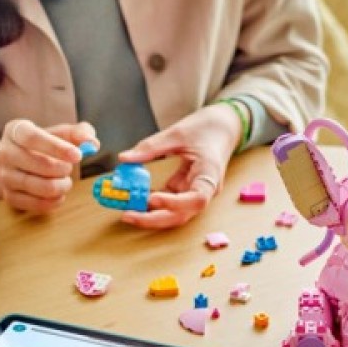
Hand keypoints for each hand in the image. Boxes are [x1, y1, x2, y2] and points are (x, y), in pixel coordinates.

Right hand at [0, 119, 97, 212]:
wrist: (22, 162)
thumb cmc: (45, 145)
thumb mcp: (61, 133)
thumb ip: (80, 133)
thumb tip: (93, 143)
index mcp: (16, 130)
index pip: (33, 138)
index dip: (57, 148)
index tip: (78, 156)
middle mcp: (5, 152)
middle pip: (38, 164)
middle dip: (62, 169)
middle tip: (69, 168)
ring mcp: (5, 175)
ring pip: (38, 186)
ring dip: (61, 186)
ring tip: (65, 181)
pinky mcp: (9, 196)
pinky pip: (35, 203)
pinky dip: (53, 201)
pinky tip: (59, 194)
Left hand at [117, 103, 241, 228]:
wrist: (222, 128)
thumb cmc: (206, 129)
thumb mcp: (177, 133)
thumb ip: (151, 147)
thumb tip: (125, 158)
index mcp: (210, 174)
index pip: (197, 198)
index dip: (174, 203)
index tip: (152, 198)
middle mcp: (205, 190)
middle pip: (182, 214)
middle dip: (154, 218)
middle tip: (128, 214)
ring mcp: (196, 193)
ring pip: (175, 214)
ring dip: (151, 215)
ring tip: (127, 210)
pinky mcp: (187, 191)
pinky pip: (170, 204)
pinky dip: (153, 204)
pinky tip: (135, 200)